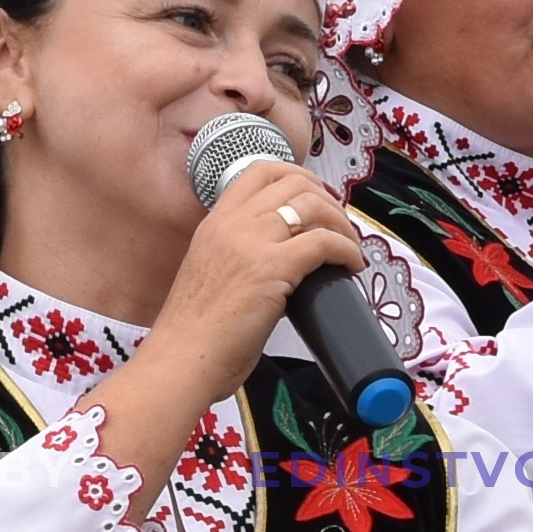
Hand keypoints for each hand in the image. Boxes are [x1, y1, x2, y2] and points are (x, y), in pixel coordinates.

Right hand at [99, 158, 364, 505]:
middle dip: (327, 199)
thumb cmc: (195, 335)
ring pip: (313, 206)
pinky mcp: (271, 268)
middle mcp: (232, 223)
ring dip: (341, 224)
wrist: (181, 360)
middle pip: (293, 182)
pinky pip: (324, 243)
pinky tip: (352, 266)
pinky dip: (347, 250)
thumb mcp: (213, 275)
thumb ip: (240, 259)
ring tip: (350, 248)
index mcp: (215, 223)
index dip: (296, 176)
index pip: (259, 170)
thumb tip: (282, 267)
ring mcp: (251, 243)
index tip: (315, 198)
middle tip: (340, 226)